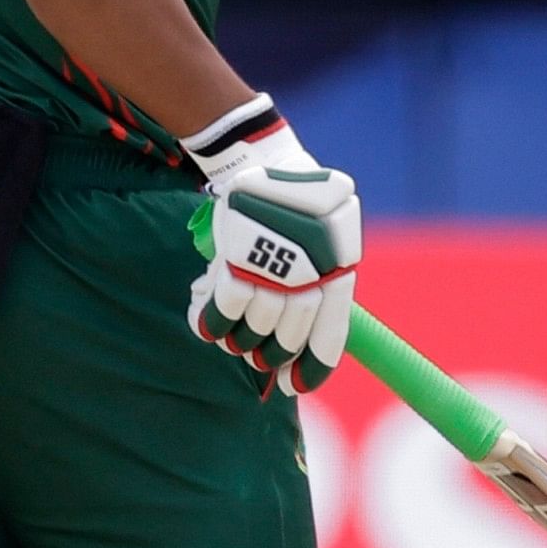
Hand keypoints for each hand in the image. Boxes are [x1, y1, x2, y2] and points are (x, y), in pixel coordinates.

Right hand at [183, 100, 360, 395]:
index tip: (288, 388)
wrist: (264, 159)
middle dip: (269, 354)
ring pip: (256, 327)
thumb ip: (313, 286)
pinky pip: (226, 310)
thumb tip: (289, 345)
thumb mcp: (321, 241)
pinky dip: (214, 322)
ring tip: (234, 332)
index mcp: (339, 270)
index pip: (330, 336)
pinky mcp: (238, 258)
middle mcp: (311, 273)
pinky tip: (208, 324)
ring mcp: (274, 267)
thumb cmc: (294, 206)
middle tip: (255, 354)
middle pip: (288, 337)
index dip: (309, 369)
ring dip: (241, 337)